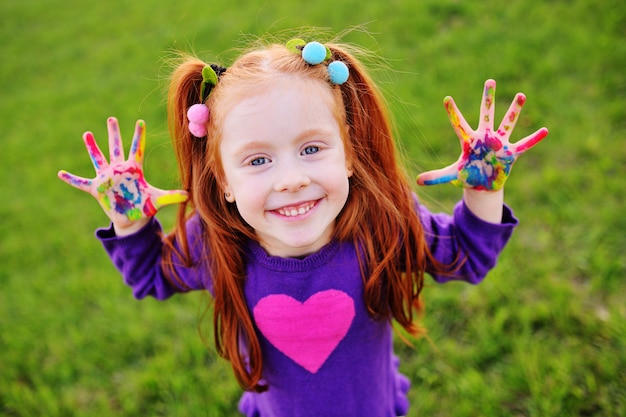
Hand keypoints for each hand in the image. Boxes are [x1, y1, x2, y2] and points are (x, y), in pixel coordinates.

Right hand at [58, 117, 187, 228]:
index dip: (139, 136)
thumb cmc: (145, 207)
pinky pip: (81, 183)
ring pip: (98, 159)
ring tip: (87, 134)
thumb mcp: (158, 201)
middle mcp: (119, 170)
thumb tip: (189, 196)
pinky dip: (71, 179)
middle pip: (116, 148)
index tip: (140, 121)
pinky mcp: (97, 189)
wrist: (132, 219)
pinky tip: (60, 173)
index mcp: (134, 170)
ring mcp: (107, 178)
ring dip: (92, 148)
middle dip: (114, 134)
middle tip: (111, 118)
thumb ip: (172, 197)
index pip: (137, 149)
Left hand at [417, 79, 547, 190]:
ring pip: (507, 123)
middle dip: (488, 98)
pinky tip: (545, 130)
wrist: (484, 184)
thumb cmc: (468, 175)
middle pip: (486, 113)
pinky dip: (534, 139)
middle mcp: (485, 137)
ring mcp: (499, 143)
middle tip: (489, 80)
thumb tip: (416, 181)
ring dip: (514, 110)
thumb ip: (436, 177)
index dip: (453, 112)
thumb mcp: (452, 175)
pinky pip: (524, 145)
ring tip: (521, 95)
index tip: (446, 98)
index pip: (459, 123)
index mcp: (469, 140)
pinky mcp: (510, 153)